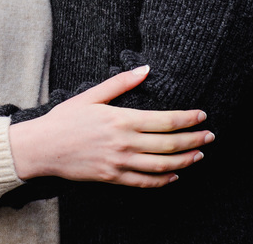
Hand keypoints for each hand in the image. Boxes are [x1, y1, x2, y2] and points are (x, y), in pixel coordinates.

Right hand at [8, 66, 211, 187]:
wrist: (42, 147)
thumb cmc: (65, 118)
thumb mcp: (91, 95)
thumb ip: (120, 83)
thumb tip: (145, 69)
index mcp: (121, 119)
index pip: (165, 120)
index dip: (188, 119)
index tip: (202, 116)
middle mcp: (124, 143)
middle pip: (169, 144)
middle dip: (194, 140)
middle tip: (210, 136)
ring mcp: (119, 163)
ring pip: (162, 166)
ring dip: (185, 161)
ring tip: (199, 155)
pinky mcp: (113, 177)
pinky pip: (145, 182)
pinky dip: (163, 180)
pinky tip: (174, 175)